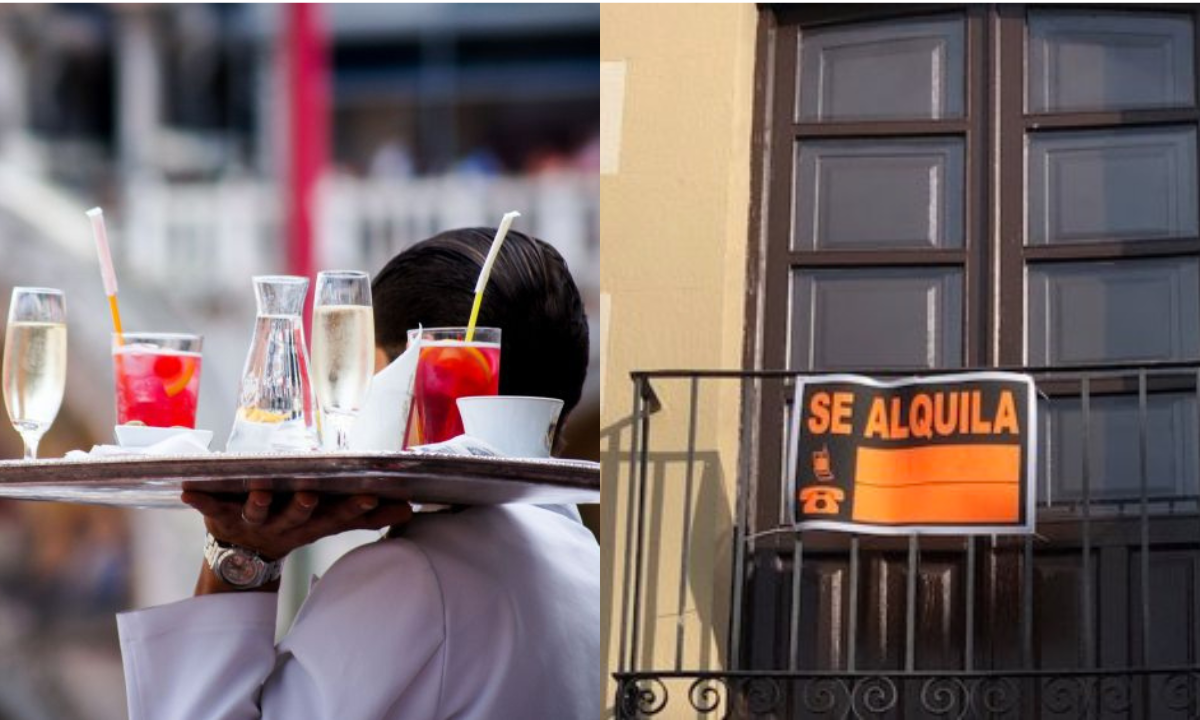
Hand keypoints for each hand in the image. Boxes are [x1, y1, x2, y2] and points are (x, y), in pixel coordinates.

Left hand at [181, 490, 413, 561]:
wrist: (240, 560)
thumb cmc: (291, 527)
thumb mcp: (327, 523)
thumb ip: (364, 516)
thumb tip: (407, 509)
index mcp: (309, 525)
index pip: (336, 518)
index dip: (352, 509)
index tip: (370, 497)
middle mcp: (282, 525)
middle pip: (296, 517)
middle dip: (303, 506)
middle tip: (310, 494)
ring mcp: (251, 522)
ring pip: (257, 511)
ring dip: (258, 502)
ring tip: (260, 490)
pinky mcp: (220, 517)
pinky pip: (209, 508)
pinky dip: (199, 500)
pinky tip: (188, 489)